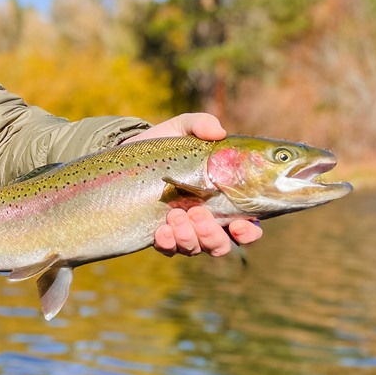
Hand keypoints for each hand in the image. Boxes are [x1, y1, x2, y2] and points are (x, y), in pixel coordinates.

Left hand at [128, 114, 263, 255]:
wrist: (127, 155)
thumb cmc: (165, 144)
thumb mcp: (182, 128)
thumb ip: (201, 125)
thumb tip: (217, 132)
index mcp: (222, 200)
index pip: (247, 226)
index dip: (248, 232)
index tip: (239, 225)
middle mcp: (206, 220)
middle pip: (221, 245)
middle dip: (212, 234)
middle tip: (197, 212)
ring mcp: (182, 230)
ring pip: (196, 249)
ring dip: (188, 237)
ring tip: (174, 214)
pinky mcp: (158, 234)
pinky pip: (168, 250)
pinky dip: (168, 244)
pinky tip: (161, 231)